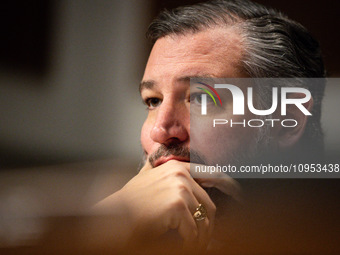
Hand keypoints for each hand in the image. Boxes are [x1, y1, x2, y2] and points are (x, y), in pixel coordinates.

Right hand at [94, 159, 214, 250]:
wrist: (115, 215)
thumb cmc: (130, 201)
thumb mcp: (148, 178)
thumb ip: (164, 172)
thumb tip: (177, 170)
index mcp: (177, 167)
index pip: (210, 177)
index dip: (222, 192)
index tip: (217, 211)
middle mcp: (180, 174)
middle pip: (208, 204)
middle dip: (207, 224)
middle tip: (203, 239)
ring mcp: (179, 188)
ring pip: (203, 219)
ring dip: (201, 237)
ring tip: (195, 245)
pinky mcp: (176, 205)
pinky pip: (192, 231)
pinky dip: (190, 243)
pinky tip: (185, 247)